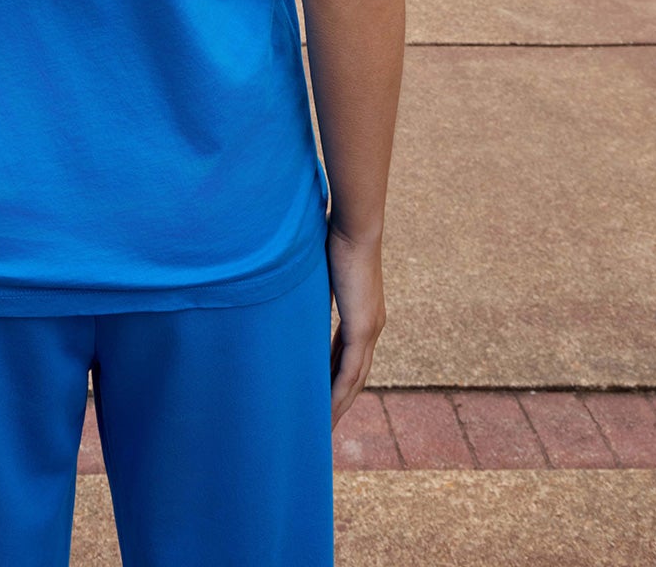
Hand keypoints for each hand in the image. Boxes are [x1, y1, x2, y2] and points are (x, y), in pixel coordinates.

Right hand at [326, 228, 385, 427]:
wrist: (355, 225)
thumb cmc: (335, 236)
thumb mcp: (319, 270)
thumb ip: (310, 286)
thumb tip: (284, 282)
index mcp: (364, 314)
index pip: (348, 356)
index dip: (334, 378)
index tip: (319, 395)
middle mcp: (371, 326)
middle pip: (354, 376)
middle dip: (338, 401)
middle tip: (322, 426)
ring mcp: (369, 329)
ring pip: (354, 380)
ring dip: (338, 406)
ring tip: (322, 430)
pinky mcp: (362, 329)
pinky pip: (350, 372)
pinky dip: (338, 395)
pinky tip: (327, 413)